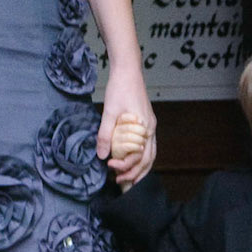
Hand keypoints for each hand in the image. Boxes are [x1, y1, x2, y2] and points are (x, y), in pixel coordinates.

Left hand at [97, 69, 155, 185]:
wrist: (128, 70)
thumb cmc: (120, 88)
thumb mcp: (109, 111)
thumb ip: (105, 134)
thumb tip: (101, 155)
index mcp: (145, 127)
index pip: (140, 156)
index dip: (126, 166)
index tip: (111, 167)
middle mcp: (151, 129)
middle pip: (149, 159)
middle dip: (136, 174)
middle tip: (120, 182)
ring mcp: (150, 125)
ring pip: (150, 154)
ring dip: (139, 167)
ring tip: (126, 177)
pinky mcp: (146, 122)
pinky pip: (147, 145)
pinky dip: (140, 157)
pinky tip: (130, 160)